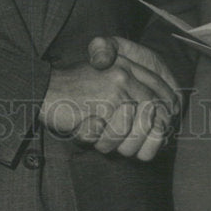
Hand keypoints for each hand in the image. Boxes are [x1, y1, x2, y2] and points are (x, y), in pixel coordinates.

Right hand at [39, 37, 178, 160]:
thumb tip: (156, 119)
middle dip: (146, 133)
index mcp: (126, 65)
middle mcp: (125, 72)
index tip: (163, 128)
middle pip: (154, 109)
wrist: (43, 90)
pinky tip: (92, 134)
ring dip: (122, 139)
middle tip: (133, 146)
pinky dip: (105, 139)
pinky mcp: (104, 101)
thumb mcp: (103, 85)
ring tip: (104, 140)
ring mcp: (116, 86)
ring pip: (138, 124)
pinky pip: (117, 131)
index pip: (160, 87)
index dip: (166, 110)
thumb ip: (128, 94)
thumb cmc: (73, 93)